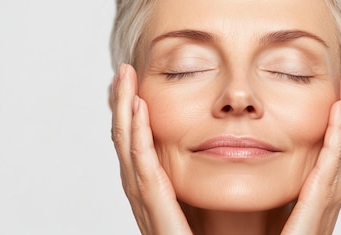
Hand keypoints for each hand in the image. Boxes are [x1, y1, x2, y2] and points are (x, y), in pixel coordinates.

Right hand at [110, 64, 192, 234]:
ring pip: (128, 146)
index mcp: (150, 190)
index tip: (134, 86)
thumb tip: (218, 153)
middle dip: (121, 104)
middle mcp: (141, 192)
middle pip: (125, 140)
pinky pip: (142, 164)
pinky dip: (137, 135)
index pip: (136, 144)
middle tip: (123, 72)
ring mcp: (143, 199)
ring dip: (124, 110)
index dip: (131, 115)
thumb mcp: (196, 204)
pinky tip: (137, 109)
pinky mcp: (153, 205)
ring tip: (124, 80)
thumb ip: (198, 182)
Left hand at [282, 69, 340, 234]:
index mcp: (317, 198)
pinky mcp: (318, 207)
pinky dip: (339, 136)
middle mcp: (327, 198)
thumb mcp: (269, 210)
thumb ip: (268, 188)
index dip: (340, 122)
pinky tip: (340, 111)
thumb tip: (250, 160)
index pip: (334, 152)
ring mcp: (327, 203)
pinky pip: (333, 165)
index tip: (339, 93)